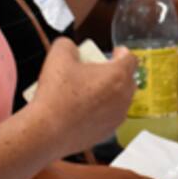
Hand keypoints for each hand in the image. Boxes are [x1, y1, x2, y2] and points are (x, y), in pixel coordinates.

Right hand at [31, 38, 136, 154]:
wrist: (46, 131)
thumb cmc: (55, 95)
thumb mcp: (58, 56)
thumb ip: (68, 45)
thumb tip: (71, 49)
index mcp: (117, 76)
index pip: (131, 59)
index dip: (122, 53)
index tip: (114, 53)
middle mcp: (123, 97)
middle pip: (128, 80)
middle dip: (116, 73)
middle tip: (96, 72)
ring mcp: (117, 117)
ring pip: (120, 99)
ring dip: (110, 93)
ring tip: (88, 91)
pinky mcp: (108, 133)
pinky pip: (110, 116)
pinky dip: (102, 111)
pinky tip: (83, 109)